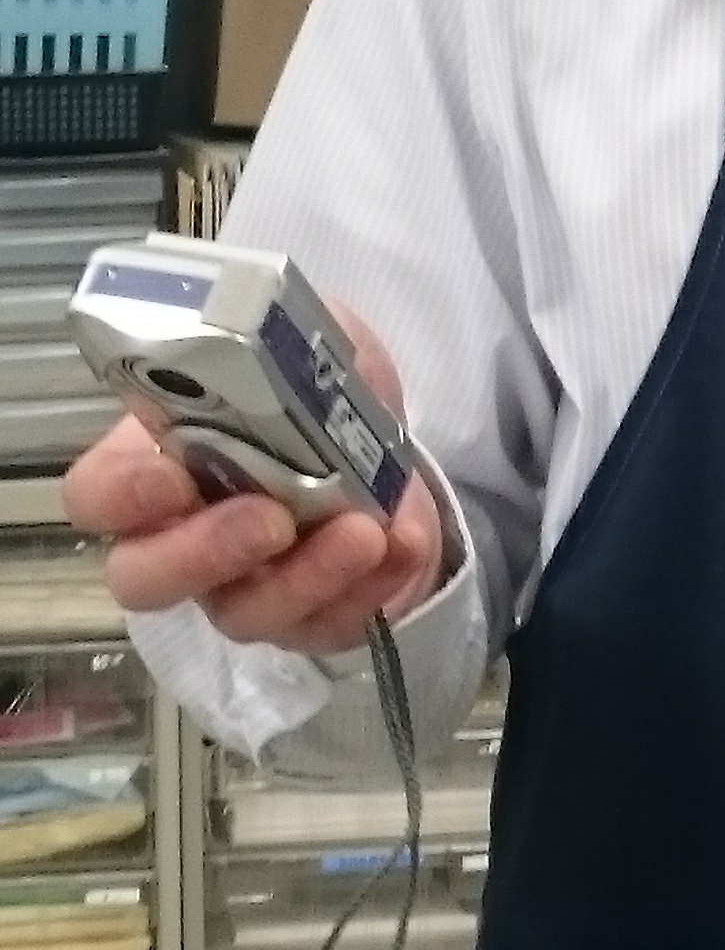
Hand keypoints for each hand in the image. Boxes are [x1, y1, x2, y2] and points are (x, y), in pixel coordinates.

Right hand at [62, 301, 445, 656]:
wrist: (389, 446)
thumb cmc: (316, 391)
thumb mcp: (297, 338)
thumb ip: (269, 331)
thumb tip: (259, 324)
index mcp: (154, 464)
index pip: (96, 497)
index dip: (121, 496)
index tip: (171, 475)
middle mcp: (181, 537)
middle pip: (145, 581)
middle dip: (204, 555)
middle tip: (272, 518)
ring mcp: (241, 588)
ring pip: (243, 615)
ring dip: (307, 576)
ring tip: (365, 530)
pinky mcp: (309, 619)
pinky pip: (327, 626)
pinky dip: (370, 587)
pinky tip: (402, 542)